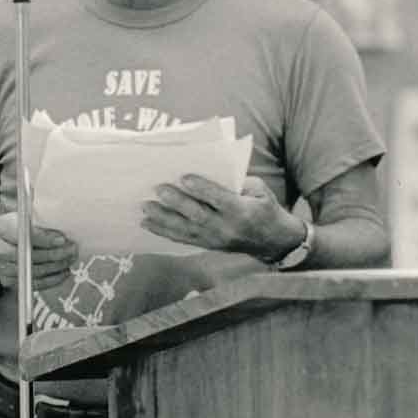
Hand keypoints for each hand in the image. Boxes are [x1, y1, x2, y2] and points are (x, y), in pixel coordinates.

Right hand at [0, 210, 76, 292]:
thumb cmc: (18, 226)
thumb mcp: (25, 213)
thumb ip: (38, 212)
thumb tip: (59, 205)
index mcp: (0, 227)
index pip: (22, 233)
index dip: (43, 238)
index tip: (62, 239)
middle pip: (28, 255)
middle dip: (55, 254)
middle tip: (73, 249)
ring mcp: (0, 267)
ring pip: (33, 271)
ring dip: (57, 266)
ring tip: (71, 258)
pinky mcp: (8, 281)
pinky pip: (34, 284)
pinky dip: (53, 279)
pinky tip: (64, 271)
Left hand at [142, 173, 302, 263]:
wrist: (273, 241)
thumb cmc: (263, 206)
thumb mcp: (259, 190)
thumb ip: (238, 182)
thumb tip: (210, 171)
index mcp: (243, 211)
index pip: (220, 199)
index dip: (202, 189)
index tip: (184, 177)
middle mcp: (227, 228)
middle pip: (198, 216)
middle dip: (177, 203)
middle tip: (158, 190)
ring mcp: (216, 240)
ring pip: (186, 230)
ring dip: (163, 219)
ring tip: (145, 208)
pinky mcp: (208, 245)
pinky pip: (183, 239)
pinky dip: (163, 231)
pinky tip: (147, 224)